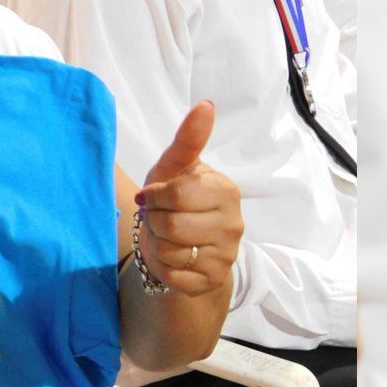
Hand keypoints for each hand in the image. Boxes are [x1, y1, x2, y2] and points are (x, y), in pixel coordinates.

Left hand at [138, 101, 242, 296]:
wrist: (179, 242)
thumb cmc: (174, 198)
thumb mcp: (174, 168)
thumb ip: (188, 140)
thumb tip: (205, 105)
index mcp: (225, 190)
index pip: (176, 194)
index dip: (153, 197)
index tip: (152, 196)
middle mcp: (234, 224)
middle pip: (170, 226)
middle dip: (154, 222)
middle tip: (160, 218)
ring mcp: (228, 255)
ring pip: (171, 252)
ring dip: (157, 245)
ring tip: (166, 237)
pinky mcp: (215, 281)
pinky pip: (173, 276)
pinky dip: (163, 268)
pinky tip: (173, 258)